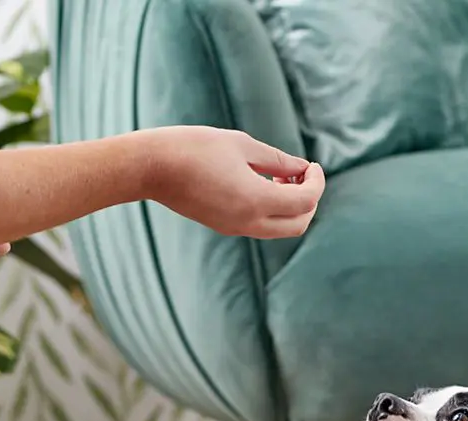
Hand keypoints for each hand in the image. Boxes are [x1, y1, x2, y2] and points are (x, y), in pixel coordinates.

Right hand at [138, 126, 324, 238]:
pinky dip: (271, 209)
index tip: (312, 165)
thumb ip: (277, 160)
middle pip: (299, 224)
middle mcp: (248, 222)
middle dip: (309, 200)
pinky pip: (260, 225)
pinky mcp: (223, 226)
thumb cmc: (194, 147)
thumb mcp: (241, 145)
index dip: (317, 182)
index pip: (306, 201)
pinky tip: (261, 183)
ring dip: (290, 206)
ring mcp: (235, 228)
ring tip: (280, 176)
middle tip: (302, 175)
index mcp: (256, 200)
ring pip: (280, 229)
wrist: (151, 167)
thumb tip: (302, 169)